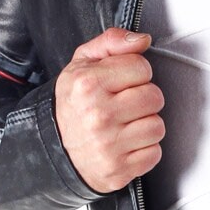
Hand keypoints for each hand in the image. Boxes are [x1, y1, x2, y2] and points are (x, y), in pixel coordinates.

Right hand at [54, 27, 164, 192]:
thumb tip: (143, 39)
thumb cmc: (73, 105)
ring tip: (124, 125)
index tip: (121, 82)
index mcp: (88, 85)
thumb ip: (112, 42)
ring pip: (157, 126)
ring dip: (145, 125)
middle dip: (143, 99)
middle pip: (154, 96)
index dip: (135, 73)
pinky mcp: (119, 170)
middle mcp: (98, 115)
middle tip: (124, 105)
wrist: (52, 150)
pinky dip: (144, 150)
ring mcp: (108, 146)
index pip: (141, 67)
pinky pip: (154, 153)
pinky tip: (126, 144)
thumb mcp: (81, 64)